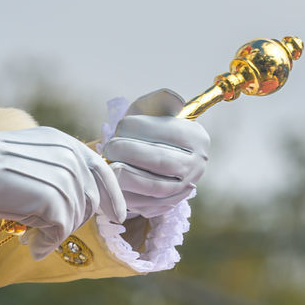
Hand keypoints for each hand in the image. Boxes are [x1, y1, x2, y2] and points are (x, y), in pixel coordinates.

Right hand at [0, 121, 127, 258]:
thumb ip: (58, 168)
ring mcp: (66, 180)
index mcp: (67, 144)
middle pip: (90, 202)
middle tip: (46, 230)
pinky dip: (47, 244)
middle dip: (72, 219)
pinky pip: (60, 233)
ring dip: (55, 233)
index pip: (103, 171)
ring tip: (33, 238)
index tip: (118, 215)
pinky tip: (33, 247)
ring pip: (75, 219)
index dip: (114, 196)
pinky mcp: (55, 202)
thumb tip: (75, 198)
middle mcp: (72, 159)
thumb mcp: (34, 154)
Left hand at [103, 89, 209, 218]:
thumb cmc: (147, 127)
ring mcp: (183, 188)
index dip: (139, 128)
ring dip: (125, 175)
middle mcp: (196, 165)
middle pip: (161, 161)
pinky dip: (124, 194)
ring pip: (154, 187)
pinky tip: (111, 180)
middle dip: (129, 152)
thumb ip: (162, 98)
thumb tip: (178, 101)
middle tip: (108, 147)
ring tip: (108, 163)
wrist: (146, 154)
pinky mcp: (167, 205)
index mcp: (196, 137)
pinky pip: (145, 205)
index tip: (119, 125)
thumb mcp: (153, 107)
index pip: (168, 132)